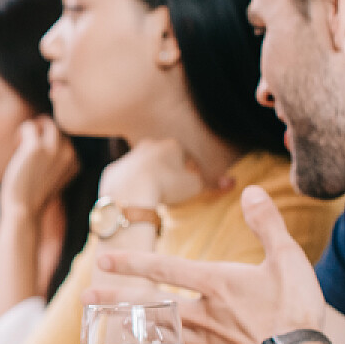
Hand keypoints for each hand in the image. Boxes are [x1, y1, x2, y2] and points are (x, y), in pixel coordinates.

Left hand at [0, 118, 78, 218]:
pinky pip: (29, 126)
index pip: (67, 137)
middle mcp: (69, 153)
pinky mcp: (36, 147)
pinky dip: (21, 133)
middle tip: (28, 146)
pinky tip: (16, 146)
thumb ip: (57, 159)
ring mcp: (54, 149)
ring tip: (22, 144)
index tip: (39, 153)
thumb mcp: (54, 176)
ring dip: (34, 128)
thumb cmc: (34, 194)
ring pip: (46, 122)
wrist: (24, 210)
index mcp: (76, 161)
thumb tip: (47, 133)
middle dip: (43, 131)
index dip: (51, 140)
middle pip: (58, 127)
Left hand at [91, 185, 326, 343]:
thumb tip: (251, 190)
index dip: (132, 263)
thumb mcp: (288, 259)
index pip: (165, 269)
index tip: (103, 260)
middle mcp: (204, 313)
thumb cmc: (296, 311)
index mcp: (216, 284)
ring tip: (106, 328)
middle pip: (151, 304)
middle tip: (85, 296)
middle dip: (116, 298)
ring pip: (161, 334)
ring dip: (132, 329)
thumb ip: (267, 224)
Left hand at [98, 139, 219, 209]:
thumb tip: (232, 182)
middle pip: (162, 158)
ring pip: (141, 167)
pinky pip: (124, 179)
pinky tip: (134, 199)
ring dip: (147, 179)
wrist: (131, 193)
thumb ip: (214, 183)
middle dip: (167, 172)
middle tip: (170, 191)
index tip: (187, 186)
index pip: (185, 156)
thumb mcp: (195, 186)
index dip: (189, 172)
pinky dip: (129, 187)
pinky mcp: (112, 170)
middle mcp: (148, 145)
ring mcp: (128, 157)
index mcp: (171, 145)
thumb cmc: (166, 188)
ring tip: (152, 196)